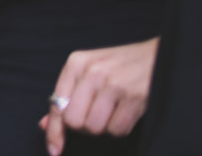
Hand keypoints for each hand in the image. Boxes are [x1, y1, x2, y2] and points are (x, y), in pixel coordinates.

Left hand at [39, 38, 156, 155]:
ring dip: (104, 127)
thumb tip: (45, 124)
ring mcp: (114, 84)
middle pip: (75, 121)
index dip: (55, 131)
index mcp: (76, 63)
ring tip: (111, 111)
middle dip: (84, 127)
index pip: (57, 104)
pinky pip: (118, 130)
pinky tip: (125, 112)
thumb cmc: (118, 65)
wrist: (156, 55)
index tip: (54, 149)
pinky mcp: (134, 97)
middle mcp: (92, 71)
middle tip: (95, 116)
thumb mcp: (87, 71)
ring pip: (96, 128)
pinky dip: (120, 128)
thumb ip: (66, 96)